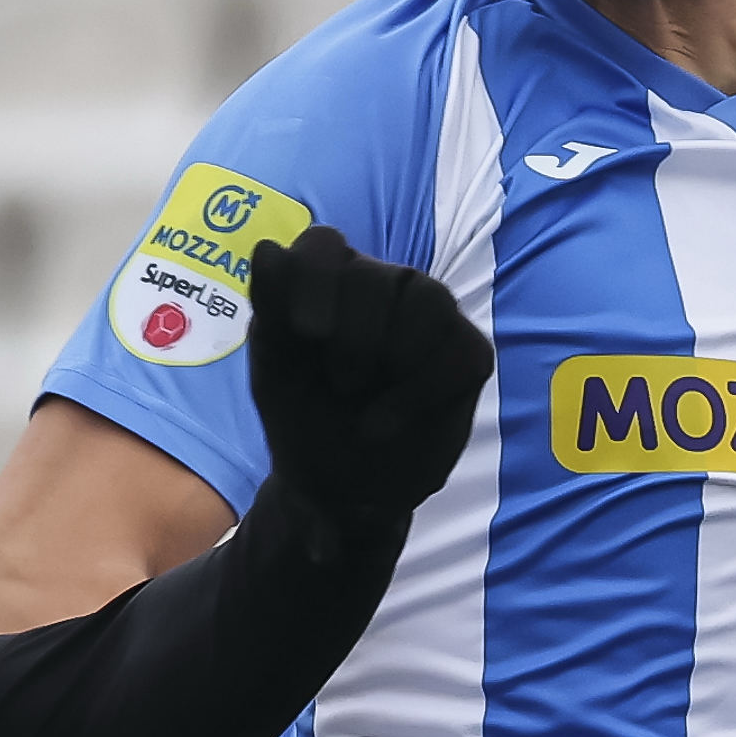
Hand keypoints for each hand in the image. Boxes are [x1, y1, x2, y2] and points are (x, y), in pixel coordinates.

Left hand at [244, 226, 492, 567]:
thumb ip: (271, 309)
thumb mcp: (275, 370)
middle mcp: (383, 285)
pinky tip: (389, 422)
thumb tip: (268, 247)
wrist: (341, 491)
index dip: (315, 282)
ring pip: (430, 300)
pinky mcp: (467, 353)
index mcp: (328, 281)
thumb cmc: (304, 420)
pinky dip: (421, 392)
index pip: (323, 245)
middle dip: (352, 338)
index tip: (307, 333)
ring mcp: (430, 316)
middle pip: (376, 277)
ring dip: (391, 358)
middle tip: (337, 385)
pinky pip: (461, 349)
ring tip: (361, 400)